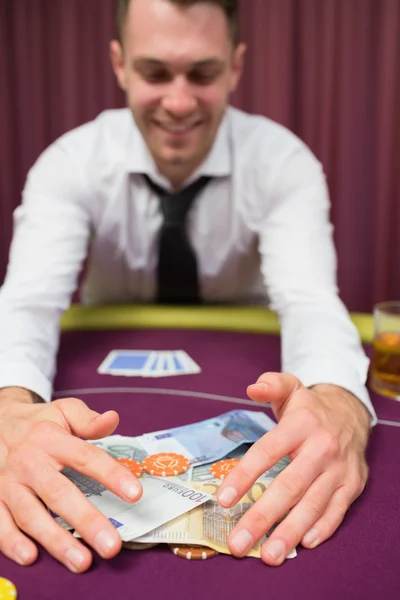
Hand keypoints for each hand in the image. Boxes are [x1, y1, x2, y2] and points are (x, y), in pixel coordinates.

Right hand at [0, 392, 141, 572]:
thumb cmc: (40, 422)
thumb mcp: (64, 411)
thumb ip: (88, 420)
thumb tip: (113, 419)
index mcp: (51, 439)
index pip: (85, 457)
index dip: (111, 475)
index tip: (135, 494)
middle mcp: (29, 463)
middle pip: (60, 494)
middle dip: (86, 521)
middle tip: (111, 545)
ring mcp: (9, 483)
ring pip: (31, 515)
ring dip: (56, 540)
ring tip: (82, 560)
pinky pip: (0, 523)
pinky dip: (12, 542)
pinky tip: (31, 556)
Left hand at [216, 373, 369, 564]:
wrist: (352, 413)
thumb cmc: (309, 408)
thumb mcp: (290, 388)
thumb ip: (271, 385)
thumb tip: (252, 388)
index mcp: (301, 424)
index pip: (268, 451)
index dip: (245, 475)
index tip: (223, 499)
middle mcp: (321, 448)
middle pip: (289, 486)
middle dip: (262, 517)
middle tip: (238, 542)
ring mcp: (339, 469)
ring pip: (313, 504)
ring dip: (289, 532)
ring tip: (268, 555)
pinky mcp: (352, 485)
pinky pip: (337, 511)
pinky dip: (321, 529)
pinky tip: (302, 544)